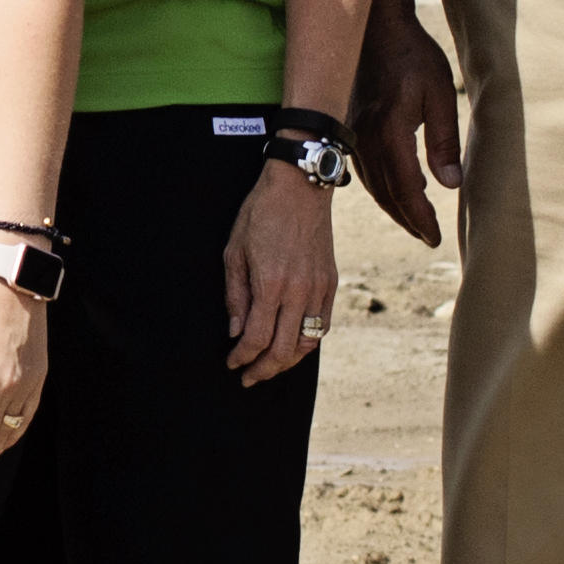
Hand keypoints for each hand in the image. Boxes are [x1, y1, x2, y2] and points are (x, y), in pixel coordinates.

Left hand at [222, 158, 337, 383]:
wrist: (300, 187)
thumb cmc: (260, 214)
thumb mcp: (234, 251)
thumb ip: (236, 296)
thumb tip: (236, 332)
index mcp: (271, 284)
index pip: (256, 338)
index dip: (242, 358)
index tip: (232, 363)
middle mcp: (299, 291)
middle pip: (283, 349)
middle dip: (263, 369)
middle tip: (248, 377)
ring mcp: (319, 288)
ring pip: (308, 343)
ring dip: (287, 362)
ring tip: (270, 365)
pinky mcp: (331, 283)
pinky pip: (323, 325)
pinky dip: (308, 342)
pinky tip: (293, 344)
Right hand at [355, 0, 463, 247]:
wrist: (376, 28)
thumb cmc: (412, 56)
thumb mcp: (439, 94)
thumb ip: (444, 141)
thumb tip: (451, 183)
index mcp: (390, 134)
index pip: (406, 190)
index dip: (421, 218)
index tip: (435, 237)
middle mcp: (367, 140)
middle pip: (386, 194)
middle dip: (408, 220)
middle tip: (427, 236)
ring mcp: (356, 135)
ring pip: (373, 185)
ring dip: (394, 207)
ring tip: (414, 221)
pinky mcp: (353, 128)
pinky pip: (365, 170)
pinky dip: (382, 188)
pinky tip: (394, 189)